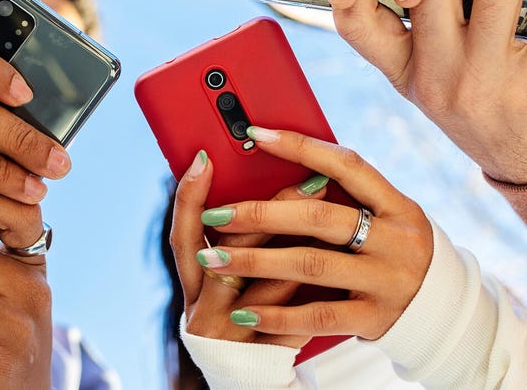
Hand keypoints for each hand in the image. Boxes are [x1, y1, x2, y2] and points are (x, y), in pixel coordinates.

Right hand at [170, 150, 327, 348]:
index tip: (204, 158)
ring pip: (268, 287)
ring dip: (304, 249)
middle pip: (230, 254)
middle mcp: (202, 308)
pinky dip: (320, 291)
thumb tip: (274, 176)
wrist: (251, 375)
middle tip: (309, 180)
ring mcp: (230, 332)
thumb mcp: (232, 277)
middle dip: (269, 213)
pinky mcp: (263, 351)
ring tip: (334, 219)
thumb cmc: (245, 311)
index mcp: (193, 282)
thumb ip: (246, 240)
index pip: (182, 234)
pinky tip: (345, 266)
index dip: (189, 196)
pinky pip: (296, 319)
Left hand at [191, 128, 431, 340]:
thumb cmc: (395, 252)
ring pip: (311, 265)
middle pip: (320, 217)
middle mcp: (396, 240)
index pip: (347, 165)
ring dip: (256, 260)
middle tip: (217, 214)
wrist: (440, 311)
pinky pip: (317, 315)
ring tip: (214, 257)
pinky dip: (277, 313)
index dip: (302, 147)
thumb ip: (349, 198)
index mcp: (398, 206)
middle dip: (261, 214)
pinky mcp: (374, 318)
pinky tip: (243, 311)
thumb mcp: (388, 218)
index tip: (257, 134)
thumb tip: (287, 167)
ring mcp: (387, 280)